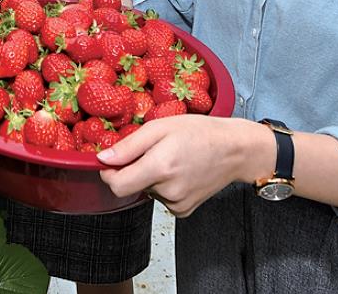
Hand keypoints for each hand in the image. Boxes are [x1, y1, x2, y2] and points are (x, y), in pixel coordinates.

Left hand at [97, 116, 260, 216]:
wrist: (235, 150)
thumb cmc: (200, 132)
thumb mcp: (160, 127)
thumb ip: (128, 146)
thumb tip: (102, 159)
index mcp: (160, 167)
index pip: (116, 185)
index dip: (108, 173)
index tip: (113, 161)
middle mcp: (168, 190)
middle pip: (131, 186)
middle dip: (133, 170)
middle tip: (153, 152)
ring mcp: (177, 204)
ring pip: (147, 191)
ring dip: (151, 177)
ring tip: (172, 159)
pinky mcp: (184, 210)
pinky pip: (162, 199)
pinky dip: (164, 187)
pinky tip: (180, 173)